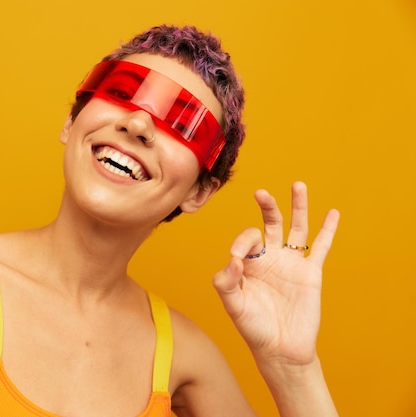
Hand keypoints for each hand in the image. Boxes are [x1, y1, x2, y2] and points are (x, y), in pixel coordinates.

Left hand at [213, 182, 339, 366]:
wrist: (280, 349)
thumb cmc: (253, 328)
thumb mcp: (233, 306)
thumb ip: (226, 283)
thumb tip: (233, 260)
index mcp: (249, 262)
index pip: (247, 239)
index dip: (241, 242)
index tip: (237, 258)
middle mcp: (270, 258)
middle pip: (270, 223)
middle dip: (267, 207)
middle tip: (261, 192)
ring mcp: (291, 263)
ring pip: (296, 228)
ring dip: (298, 207)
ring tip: (297, 185)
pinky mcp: (310, 273)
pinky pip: (320, 248)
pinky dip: (327, 230)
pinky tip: (332, 212)